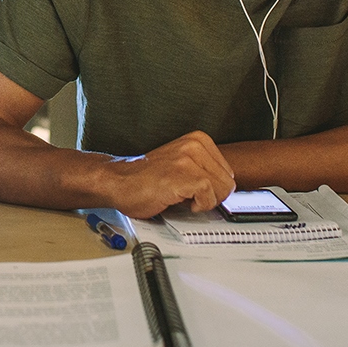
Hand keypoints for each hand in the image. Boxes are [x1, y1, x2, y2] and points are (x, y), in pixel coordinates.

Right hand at [97, 131, 235, 218]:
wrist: (118, 182)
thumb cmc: (145, 178)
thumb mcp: (181, 163)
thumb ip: (204, 168)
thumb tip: (226, 186)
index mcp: (197, 139)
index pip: (228, 173)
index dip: (214, 188)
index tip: (197, 191)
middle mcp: (195, 145)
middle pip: (228, 182)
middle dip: (212, 196)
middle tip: (189, 196)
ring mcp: (189, 159)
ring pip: (222, 190)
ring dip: (204, 202)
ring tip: (183, 197)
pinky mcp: (184, 176)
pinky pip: (209, 197)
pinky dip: (198, 206)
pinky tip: (180, 201)